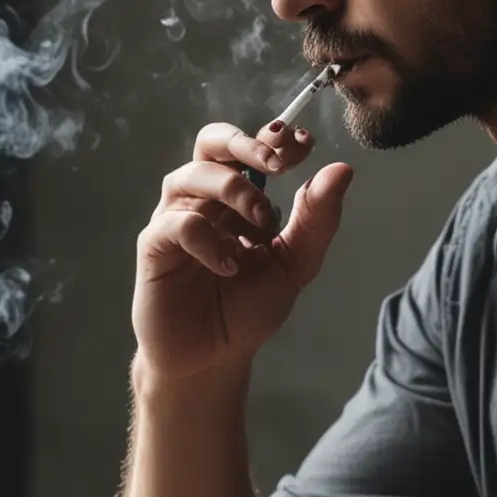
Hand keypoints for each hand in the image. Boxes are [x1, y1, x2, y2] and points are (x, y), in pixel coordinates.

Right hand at [133, 119, 352, 381]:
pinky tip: (230, 265)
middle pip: (211, 143)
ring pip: (192, 175)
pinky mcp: (154, 248)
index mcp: (235, 198)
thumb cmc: (246, 309)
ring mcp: (175, 220)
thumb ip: (316, 221)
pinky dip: (208, 238)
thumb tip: (342, 170)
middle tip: (278, 165)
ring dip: (233, 189)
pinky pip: (177, 224)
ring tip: (262, 222)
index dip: (273, 138)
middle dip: (246, 145)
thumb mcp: (294, 265)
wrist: (213, 358)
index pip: (248, 149)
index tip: (304, 146)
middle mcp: (203, 201)